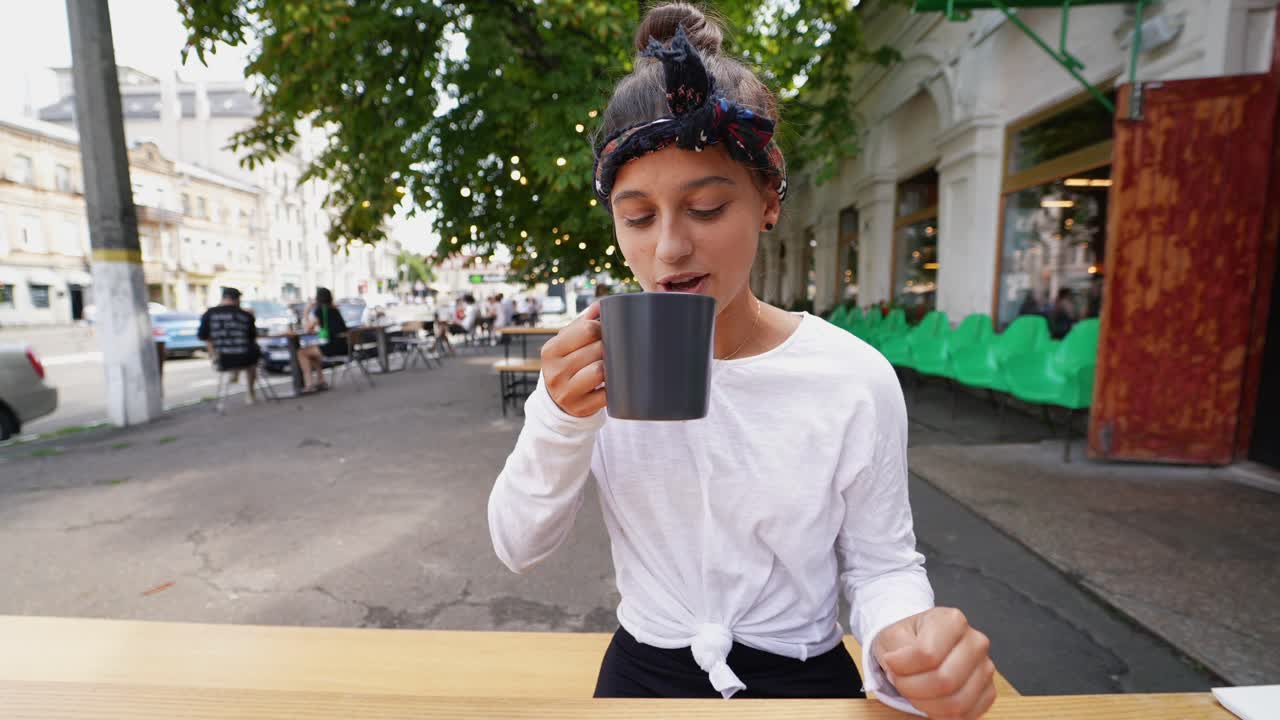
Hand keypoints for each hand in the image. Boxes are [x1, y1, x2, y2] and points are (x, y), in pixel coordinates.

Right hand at [541, 302, 605, 417]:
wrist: (559, 400)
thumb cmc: (568, 363)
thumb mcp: (568, 343)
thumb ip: (584, 323)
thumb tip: (603, 304)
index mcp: (551, 350)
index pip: (587, 330)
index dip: (603, 328)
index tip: (607, 332)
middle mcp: (554, 371)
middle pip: (597, 349)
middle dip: (610, 347)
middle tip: (614, 349)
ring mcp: (566, 392)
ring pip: (600, 371)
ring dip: (612, 367)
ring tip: (613, 365)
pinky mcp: (581, 408)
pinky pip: (607, 394)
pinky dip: (614, 387)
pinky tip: (614, 383)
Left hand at [873, 608, 995, 719]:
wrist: (921, 645)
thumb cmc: (909, 640)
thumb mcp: (893, 635)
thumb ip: (896, 650)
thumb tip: (898, 667)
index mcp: (952, 620)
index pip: (927, 654)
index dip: (902, 666)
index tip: (891, 663)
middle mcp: (975, 642)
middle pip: (944, 681)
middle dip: (912, 688)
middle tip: (899, 681)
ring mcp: (985, 667)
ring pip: (957, 703)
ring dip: (925, 704)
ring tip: (913, 692)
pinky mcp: (988, 691)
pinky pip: (966, 714)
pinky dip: (941, 714)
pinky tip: (929, 701)